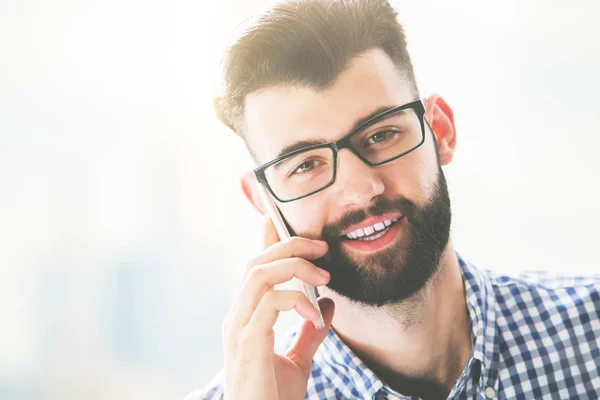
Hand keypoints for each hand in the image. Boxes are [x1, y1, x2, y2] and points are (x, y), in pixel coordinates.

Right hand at [221, 216, 334, 399]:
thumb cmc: (272, 398)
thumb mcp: (297, 361)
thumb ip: (309, 332)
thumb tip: (328, 305)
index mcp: (245, 318)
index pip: (253, 268)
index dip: (269, 241)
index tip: (291, 225)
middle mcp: (236, 318)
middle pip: (255, 262)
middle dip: (289, 246)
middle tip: (321, 246)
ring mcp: (238, 329)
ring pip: (257, 274)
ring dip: (293, 266)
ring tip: (323, 275)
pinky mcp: (247, 344)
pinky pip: (269, 304)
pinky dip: (296, 301)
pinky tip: (315, 315)